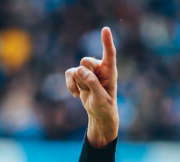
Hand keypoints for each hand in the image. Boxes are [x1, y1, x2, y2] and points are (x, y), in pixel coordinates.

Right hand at [66, 27, 117, 147]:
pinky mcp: (79, 76)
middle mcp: (99, 68)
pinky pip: (69, 74)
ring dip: (78, 83)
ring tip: (85, 92)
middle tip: (92, 88)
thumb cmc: (105, 106)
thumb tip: (80, 69)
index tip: (106, 29)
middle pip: (86, 61)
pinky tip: (76, 95)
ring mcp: (89, 71)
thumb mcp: (101, 98)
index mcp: (110, 71)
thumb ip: (92, 83)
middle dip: (85, 76)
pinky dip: (70, 84)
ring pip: (77, 69)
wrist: (99, 114)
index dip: (106, 41)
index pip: (109, 54)